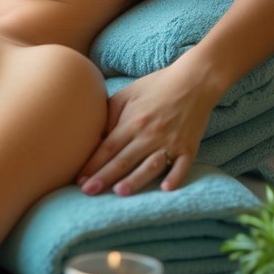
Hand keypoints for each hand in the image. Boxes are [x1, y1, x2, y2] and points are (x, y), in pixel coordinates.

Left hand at [76, 58, 218, 195]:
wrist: (194, 81)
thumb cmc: (156, 87)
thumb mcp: (126, 95)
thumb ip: (110, 115)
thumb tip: (96, 137)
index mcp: (132, 122)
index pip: (108, 147)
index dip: (92, 164)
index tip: (79, 179)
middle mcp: (150, 134)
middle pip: (124, 160)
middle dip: (104, 177)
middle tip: (88, 191)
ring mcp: (170, 142)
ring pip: (150, 166)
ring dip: (135, 180)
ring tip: (120, 192)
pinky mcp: (189, 147)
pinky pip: (182, 166)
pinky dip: (174, 178)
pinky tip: (165, 189)